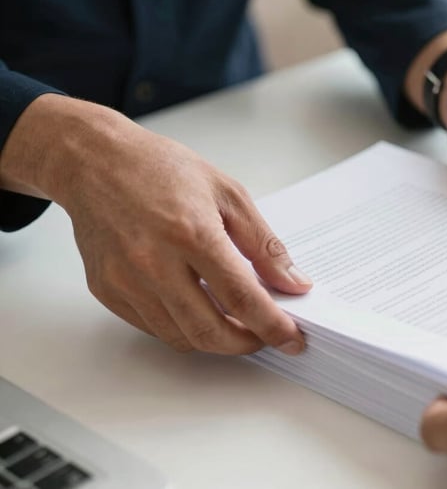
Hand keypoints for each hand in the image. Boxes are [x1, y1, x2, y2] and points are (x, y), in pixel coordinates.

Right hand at [0, 94, 311, 354]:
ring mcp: (126, 280)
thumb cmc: (160, 169)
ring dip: (215, 340)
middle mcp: (154, 262)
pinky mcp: (107, 291)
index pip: (241, 297)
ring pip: (181, 337)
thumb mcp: (228, 194)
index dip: (272, 326)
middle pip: (209, 331)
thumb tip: (293, 283)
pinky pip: (154, 327)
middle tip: (264, 336)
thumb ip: (264, 244)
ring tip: (234, 321)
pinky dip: (183, 328)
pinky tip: (198, 307)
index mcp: (191, 233)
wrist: (93, 161)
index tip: (292, 338)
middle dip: (245, 344)